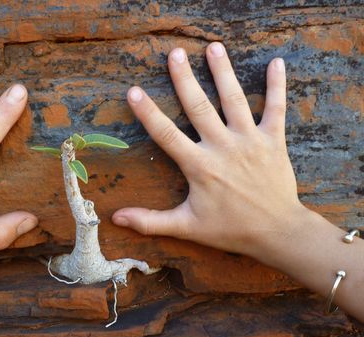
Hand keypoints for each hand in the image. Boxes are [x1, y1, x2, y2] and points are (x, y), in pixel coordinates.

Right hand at [112, 42, 306, 259]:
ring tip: (213, 48)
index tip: (134, 91)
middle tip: (174, 54)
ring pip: (234, 99)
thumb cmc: (230, 229)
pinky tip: (275, 62)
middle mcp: (223, 147)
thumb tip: (116, 218)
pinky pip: (275, 107)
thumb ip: (150, 221)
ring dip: (223, 72)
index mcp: (199, 166)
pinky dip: (276, 85)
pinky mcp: (273, 140)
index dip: (148, 112)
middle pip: (199, 107)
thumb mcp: (186, 227)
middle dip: (184, 79)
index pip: (166, 134)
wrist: (276, 232)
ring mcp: (249, 140)